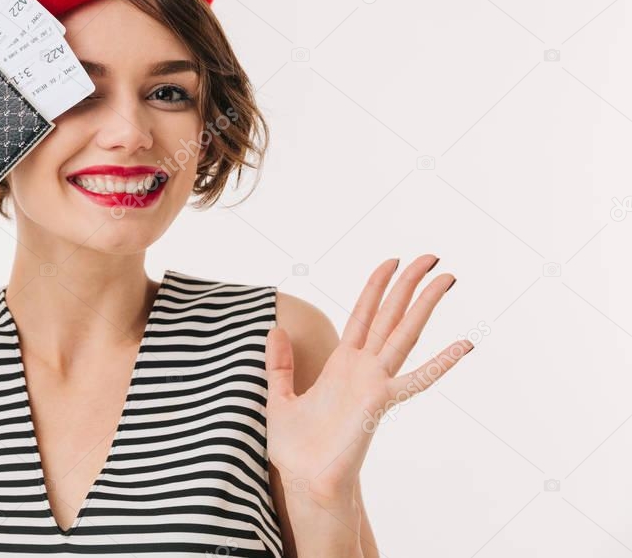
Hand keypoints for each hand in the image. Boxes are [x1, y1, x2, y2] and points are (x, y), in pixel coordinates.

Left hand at [264, 255, 471, 506]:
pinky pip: (415, 380)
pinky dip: (440, 363)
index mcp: (342, 364)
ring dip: (424, 306)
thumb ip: (279, 365)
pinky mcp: (380, 402)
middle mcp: (364, 369)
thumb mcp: (279, 397)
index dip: (376, 287)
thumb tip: (274, 330)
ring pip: (404, 335)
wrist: (304, 481)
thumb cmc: (295, 448)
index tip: (392, 261)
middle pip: (390, 317)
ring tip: (447, 279)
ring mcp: (375, 384)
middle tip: (431, 257)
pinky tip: (463, 345)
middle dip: (409, 286)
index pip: (363, 315)